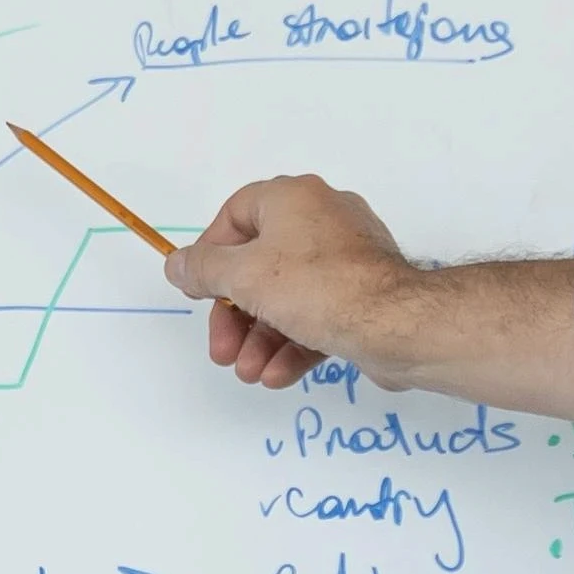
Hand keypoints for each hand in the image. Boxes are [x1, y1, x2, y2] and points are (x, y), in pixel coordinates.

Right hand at [167, 174, 410, 392]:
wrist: (397, 325)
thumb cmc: (316, 287)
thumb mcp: (242, 276)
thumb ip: (202, 269)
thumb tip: (176, 264)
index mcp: (292, 198)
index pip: (235, 216)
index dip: (210, 256)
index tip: (199, 292)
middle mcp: (321, 219)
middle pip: (259, 265)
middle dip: (235, 316)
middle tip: (222, 351)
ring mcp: (347, 257)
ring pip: (288, 297)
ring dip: (261, 338)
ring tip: (249, 373)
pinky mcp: (364, 295)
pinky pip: (318, 314)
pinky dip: (294, 343)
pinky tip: (277, 375)